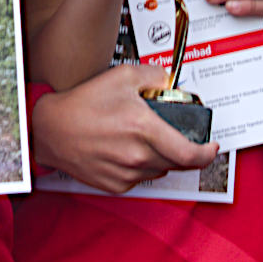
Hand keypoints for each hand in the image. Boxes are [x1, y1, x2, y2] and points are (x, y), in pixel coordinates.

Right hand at [32, 64, 219, 193]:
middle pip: (178, 162)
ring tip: (143, 137)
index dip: (207, 153)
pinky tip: (127, 148)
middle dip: (184, 149)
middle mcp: (137, 155)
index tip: (212, 146)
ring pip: (160, 169)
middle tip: (178, 135)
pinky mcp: (115, 185)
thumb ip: (154, 76)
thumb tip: (171, 82)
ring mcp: (126, 174)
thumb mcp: (122, 76)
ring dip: (161, 155)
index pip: (189, 154)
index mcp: (144, 129)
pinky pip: (141, 177)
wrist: (50, 130)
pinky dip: (142, 164)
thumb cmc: (82, 103)